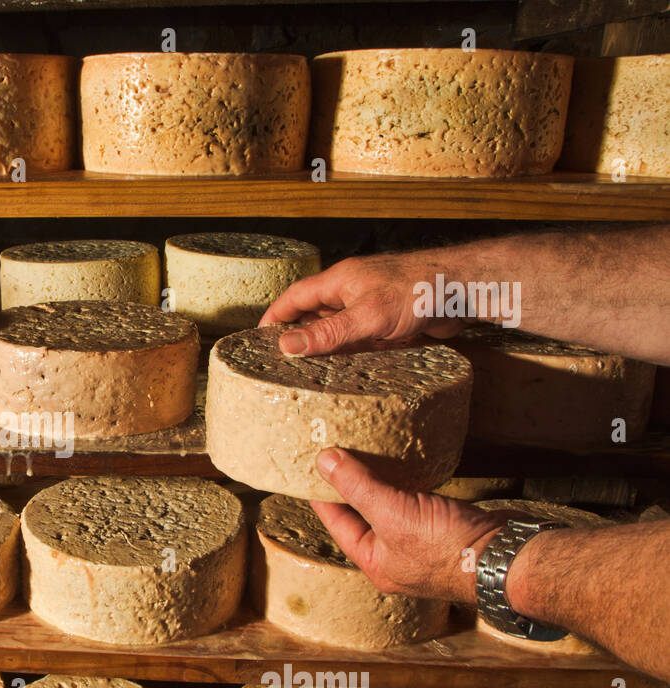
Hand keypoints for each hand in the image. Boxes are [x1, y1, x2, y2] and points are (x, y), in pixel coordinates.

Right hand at [259, 253, 467, 355]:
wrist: (463, 290)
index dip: (275, 316)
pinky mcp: (389, 322)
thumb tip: (286, 345)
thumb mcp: (365, 316)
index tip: (258, 337)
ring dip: (326, 347)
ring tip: (308, 372)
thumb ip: (326, 333)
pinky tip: (346, 371)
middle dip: (298, 335)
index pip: (295, 297)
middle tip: (280, 361)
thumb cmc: (416, 291)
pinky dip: (351, 353)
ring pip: (339, 329)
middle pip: (315, 314)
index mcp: (339, 281)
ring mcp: (371, 307)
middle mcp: (352, 292)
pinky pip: (361, 339)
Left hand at [311, 448, 512, 603]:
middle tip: (337, 454)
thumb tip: (324, 460)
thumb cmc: (450, 547)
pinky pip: (417, 502)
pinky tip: (405, 465)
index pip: (337, 523)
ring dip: (380, 483)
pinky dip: (408, 483)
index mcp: (375, 562)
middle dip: (351, 486)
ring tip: (365, 454)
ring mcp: (423, 543)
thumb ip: (358, 486)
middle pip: (363, 515)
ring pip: (391, 508)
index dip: (322, 494)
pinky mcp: (446, 527)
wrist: (509, 555)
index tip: (308, 469)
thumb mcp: (393, 513)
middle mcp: (396, 557)